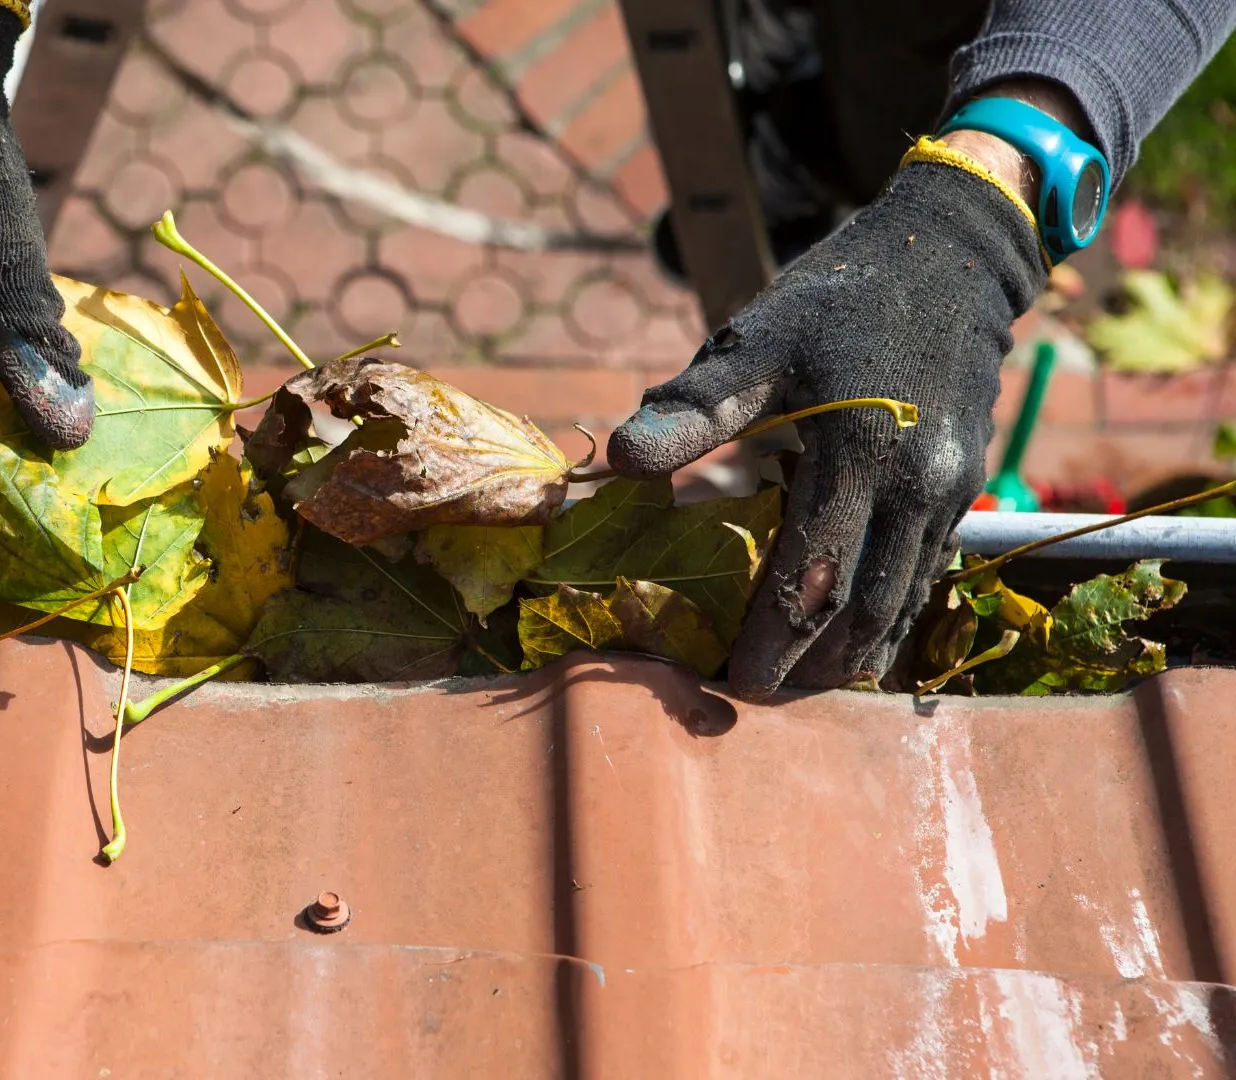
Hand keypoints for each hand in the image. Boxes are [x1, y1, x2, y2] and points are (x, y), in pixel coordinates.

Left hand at [607, 156, 1046, 699]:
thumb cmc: (838, 298)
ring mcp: (949, 492)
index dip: (772, 638)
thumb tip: (620, 461)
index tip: (729, 680)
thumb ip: (694, 408)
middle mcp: (916, 483)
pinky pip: (924, 576)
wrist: (950, 258)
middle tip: (754, 699)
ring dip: (851, 656)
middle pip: (864, 609)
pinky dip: (887, 620)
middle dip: (810, 667)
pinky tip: (849, 645)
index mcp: (859, 450)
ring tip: (796, 688)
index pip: (813, 575)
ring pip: (903, 603)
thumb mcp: (757, 339)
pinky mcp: (961, 490)